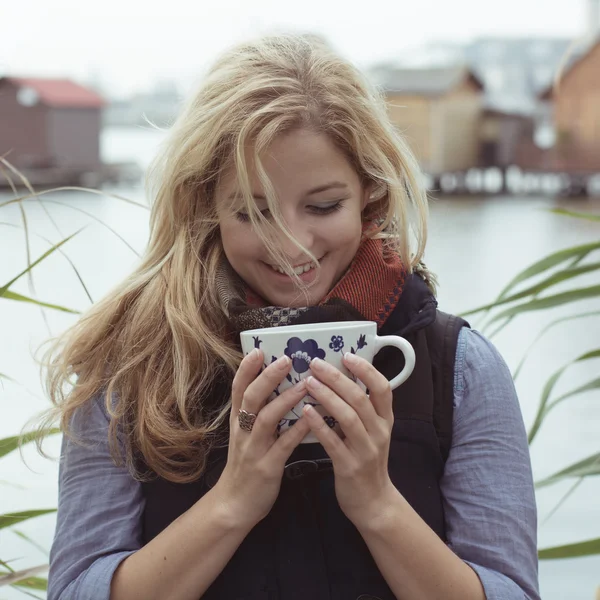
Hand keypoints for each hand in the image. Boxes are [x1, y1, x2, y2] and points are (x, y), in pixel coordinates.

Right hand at [212, 349, 310, 529]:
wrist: (234, 505)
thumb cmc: (245, 465)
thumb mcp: (245, 435)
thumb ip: (257, 413)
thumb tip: (276, 386)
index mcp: (238, 422)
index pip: (238, 390)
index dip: (246, 370)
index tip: (258, 350)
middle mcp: (243, 432)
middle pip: (250, 399)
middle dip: (266, 377)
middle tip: (285, 359)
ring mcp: (253, 449)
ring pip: (266, 419)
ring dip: (284, 400)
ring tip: (304, 384)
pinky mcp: (266, 467)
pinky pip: (283, 446)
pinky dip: (297, 431)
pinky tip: (313, 419)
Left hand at [302, 354, 398, 527]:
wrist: (372, 503)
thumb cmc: (366, 460)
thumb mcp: (371, 431)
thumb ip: (360, 408)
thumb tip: (337, 377)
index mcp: (385, 420)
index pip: (383, 388)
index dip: (366, 370)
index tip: (346, 355)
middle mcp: (379, 432)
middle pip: (360, 398)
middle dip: (337, 378)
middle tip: (315, 363)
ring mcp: (366, 450)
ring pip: (348, 417)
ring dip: (327, 396)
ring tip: (308, 382)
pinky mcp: (350, 467)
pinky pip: (333, 442)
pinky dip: (319, 425)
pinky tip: (304, 412)